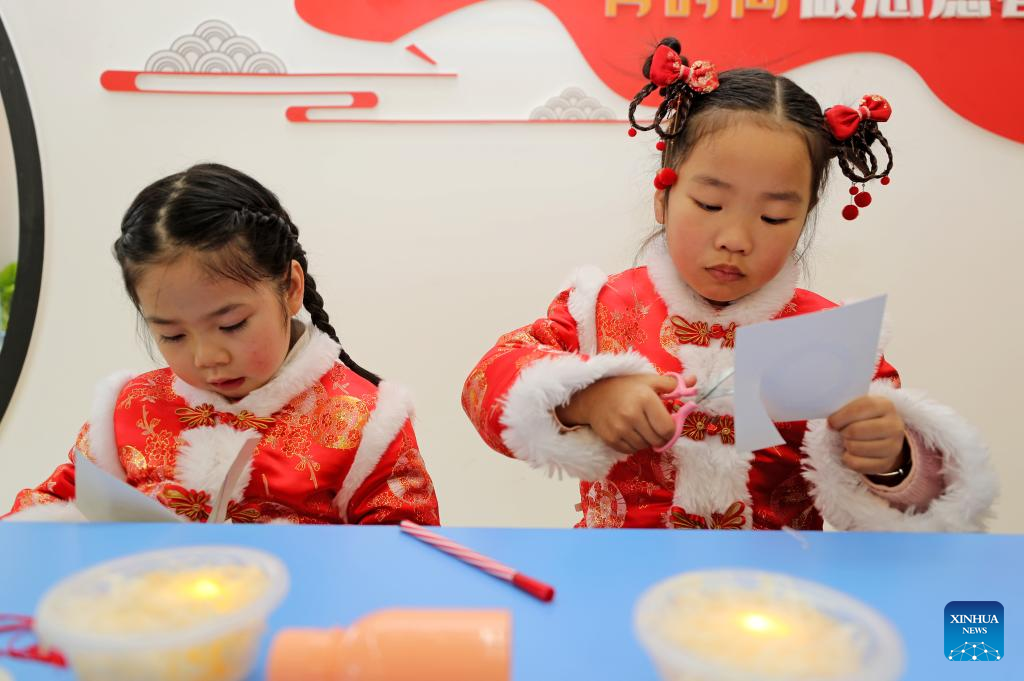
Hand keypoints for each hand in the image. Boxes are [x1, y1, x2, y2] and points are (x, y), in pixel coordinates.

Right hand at [556, 374, 694, 453]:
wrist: (592, 395)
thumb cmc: (625, 387)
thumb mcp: (648, 380)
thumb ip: (673, 383)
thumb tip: (694, 381)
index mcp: (645, 399)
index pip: (668, 429)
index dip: (672, 430)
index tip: (668, 425)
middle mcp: (632, 415)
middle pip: (657, 441)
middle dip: (660, 436)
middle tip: (655, 427)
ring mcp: (620, 429)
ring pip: (645, 447)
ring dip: (647, 440)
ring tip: (641, 427)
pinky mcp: (611, 439)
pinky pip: (631, 450)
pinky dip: (635, 445)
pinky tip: (631, 432)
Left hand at [827, 396, 906, 474]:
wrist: (886, 436)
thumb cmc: (866, 418)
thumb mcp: (860, 406)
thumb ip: (846, 408)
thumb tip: (830, 422)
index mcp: (886, 406)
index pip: (861, 408)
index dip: (841, 416)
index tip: (831, 421)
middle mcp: (894, 426)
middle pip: (856, 430)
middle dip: (843, 432)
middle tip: (842, 432)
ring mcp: (893, 446)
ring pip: (855, 448)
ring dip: (846, 445)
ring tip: (849, 441)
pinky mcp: (886, 463)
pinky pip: (857, 464)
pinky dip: (848, 459)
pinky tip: (850, 453)